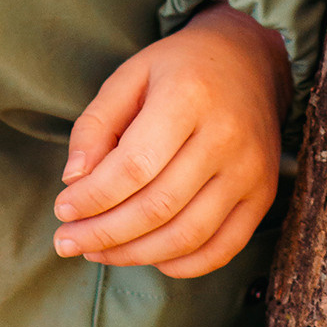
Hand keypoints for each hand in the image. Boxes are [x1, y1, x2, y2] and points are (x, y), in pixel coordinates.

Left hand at [52, 5, 289, 279]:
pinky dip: (181, 265)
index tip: (62, 210)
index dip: (93, 197)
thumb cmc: (178, 69)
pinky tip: (148, 256)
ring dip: (135, 254)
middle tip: (69, 242)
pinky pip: (222, 249)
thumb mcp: (130, 75)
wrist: (248, 61)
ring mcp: (250, 171)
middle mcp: (226, 136)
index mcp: (188, 96)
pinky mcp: (263, 196)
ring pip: (187, 235)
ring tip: (98, 252)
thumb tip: (73, 181)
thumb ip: (96, 124)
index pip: (134, 166)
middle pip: (158, 207)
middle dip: (104, 233)